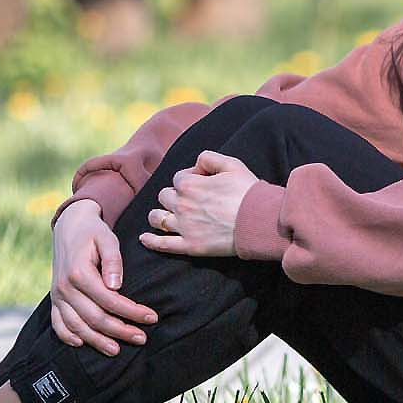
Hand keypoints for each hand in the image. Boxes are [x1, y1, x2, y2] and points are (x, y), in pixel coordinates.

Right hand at [50, 199, 156, 356]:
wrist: (69, 225)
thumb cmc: (93, 232)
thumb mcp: (107, 238)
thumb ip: (113, 260)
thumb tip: (116, 285)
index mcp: (79, 273)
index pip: (109, 300)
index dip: (131, 312)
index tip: (151, 318)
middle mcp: (65, 288)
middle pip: (94, 318)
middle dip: (120, 330)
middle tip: (142, 338)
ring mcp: (57, 295)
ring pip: (76, 326)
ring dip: (96, 341)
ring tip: (117, 350)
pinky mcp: (54, 299)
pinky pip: (57, 323)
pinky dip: (67, 336)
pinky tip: (81, 344)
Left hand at [140, 150, 257, 258]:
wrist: (258, 221)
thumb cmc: (248, 192)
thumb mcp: (232, 164)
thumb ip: (208, 158)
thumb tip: (195, 166)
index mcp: (189, 185)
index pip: (178, 177)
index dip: (190, 178)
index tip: (203, 184)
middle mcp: (181, 205)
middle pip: (164, 196)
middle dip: (173, 195)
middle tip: (189, 200)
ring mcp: (183, 227)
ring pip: (157, 218)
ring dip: (158, 214)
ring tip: (165, 215)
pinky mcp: (189, 245)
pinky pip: (162, 244)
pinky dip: (150, 241)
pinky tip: (144, 238)